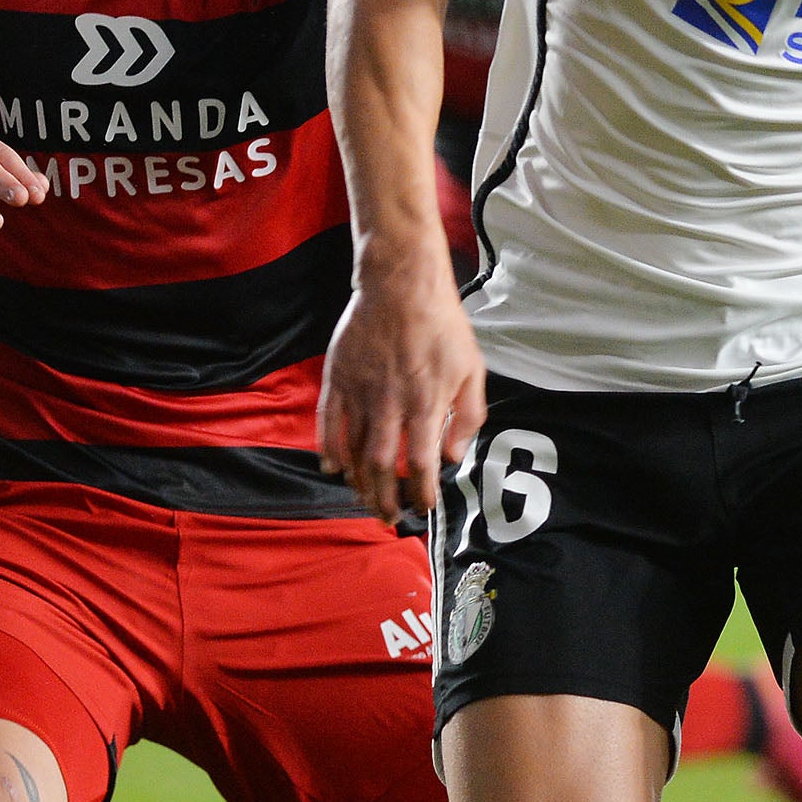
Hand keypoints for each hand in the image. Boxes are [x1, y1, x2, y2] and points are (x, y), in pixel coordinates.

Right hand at [318, 256, 484, 525]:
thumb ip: (467, 417)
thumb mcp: (472, 370)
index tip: (422, 509)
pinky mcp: (338, 378)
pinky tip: (333, 468)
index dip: (421, 492)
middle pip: (383, 465)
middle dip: (385, 498)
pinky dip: (328, 449)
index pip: (423, 463)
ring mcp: (360, 392)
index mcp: (426, 403)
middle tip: (387, 518)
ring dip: (358, 481)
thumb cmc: (442, 326)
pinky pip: (328, 422)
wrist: (401, 283)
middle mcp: (390, 403)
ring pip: (354, 450)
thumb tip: (453, 456)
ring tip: (364, 500)